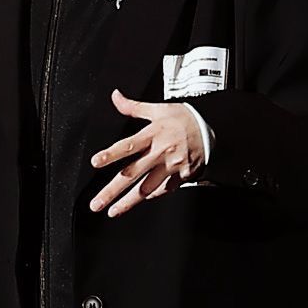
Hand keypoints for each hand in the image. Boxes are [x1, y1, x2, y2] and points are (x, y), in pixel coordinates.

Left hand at [88, 90, 210, 213]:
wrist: (211, 129)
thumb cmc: (183, 119)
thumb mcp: (159, 109)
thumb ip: (133, 107)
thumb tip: (115, 96)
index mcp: (154, 134)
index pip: (128, 145)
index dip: (111, 154)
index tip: (96, 162)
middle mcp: (161, 152)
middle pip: (133, 174)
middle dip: (113, 190)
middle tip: (97, 203)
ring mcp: (172, 167)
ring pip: (147, 188)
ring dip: (129, 202)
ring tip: (113, 211)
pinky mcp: (182, 176)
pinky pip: (164, 190)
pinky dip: (151, 196)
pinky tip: (140, 200)